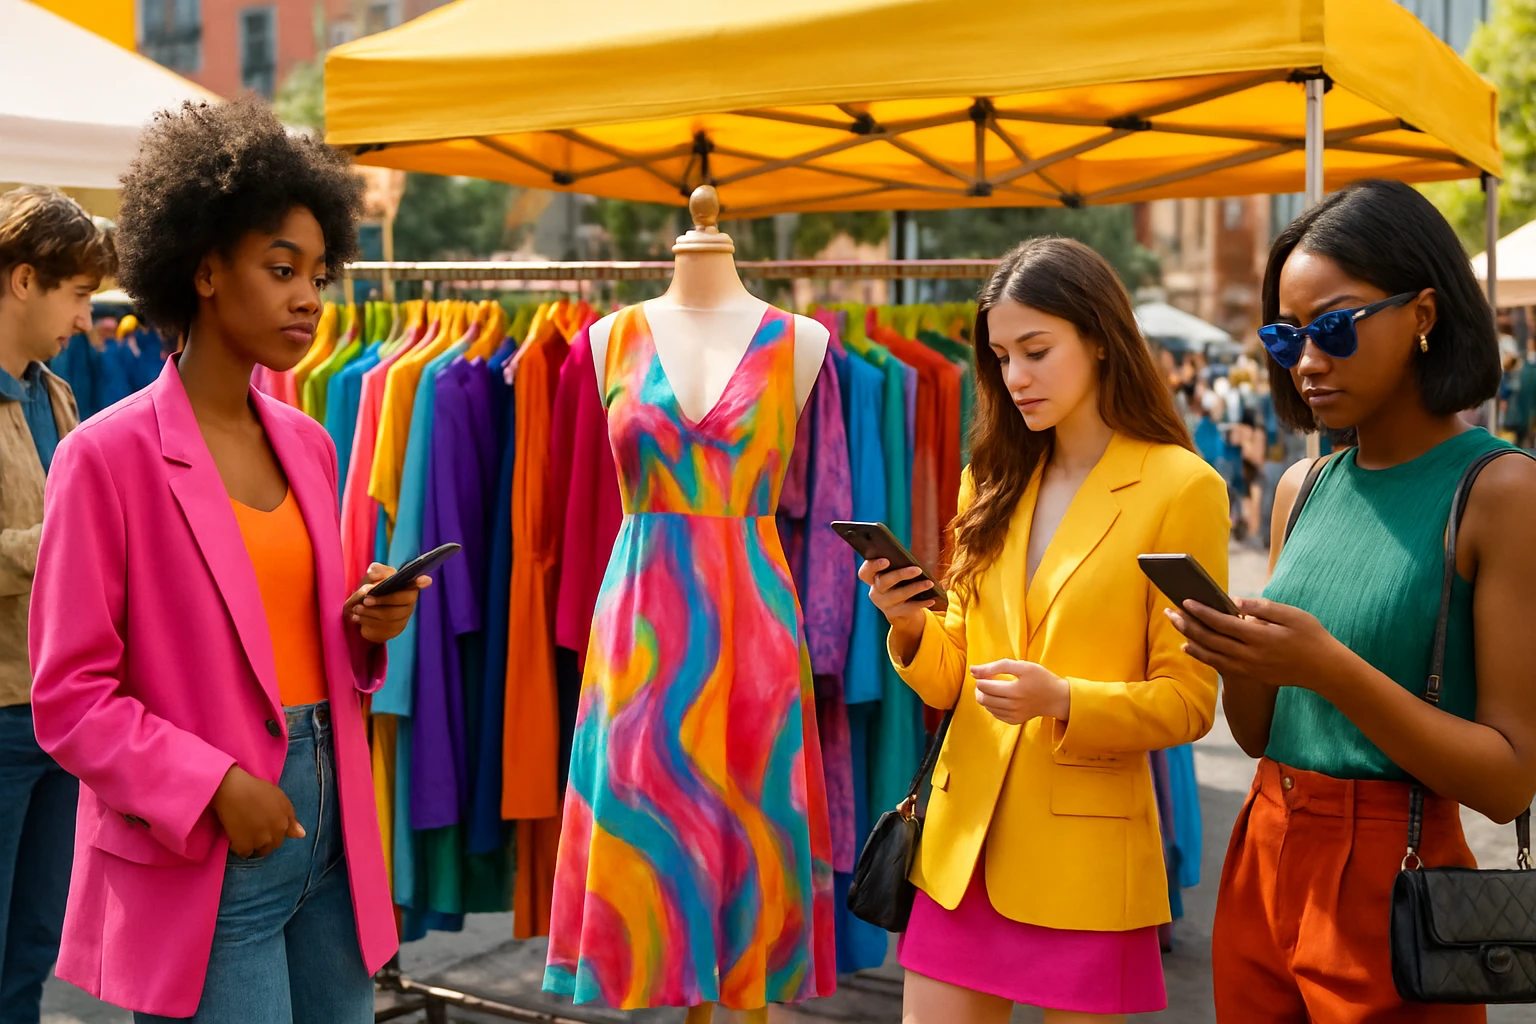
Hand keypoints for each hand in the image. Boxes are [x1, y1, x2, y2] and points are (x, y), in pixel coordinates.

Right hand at [210, 765, 302, 857]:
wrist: (234, 790)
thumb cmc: (257, 789)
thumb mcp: (280, 799)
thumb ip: (291, 818)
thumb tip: (301, 835)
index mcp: (284, 823)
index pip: (282, 836)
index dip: (273, 833)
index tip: (265, 828)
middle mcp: (275, 834)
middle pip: (272, 845)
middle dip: (265, 842)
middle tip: (253, 831)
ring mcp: (260, 841)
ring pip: (259, 851)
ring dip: (253, 846)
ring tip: (244, 834)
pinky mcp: (244, 846)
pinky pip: (244, 853)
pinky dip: (240, 848)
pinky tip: (236, 837)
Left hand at [345, 563, 429, 643]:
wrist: (365, 611)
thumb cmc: (373, 590)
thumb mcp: (373, 578)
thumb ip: (375, 571)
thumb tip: (374, 573)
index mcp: (407, 585)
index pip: (418, 583)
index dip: (421, 582)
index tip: (425, 580)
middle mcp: (410, 602)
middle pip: (401, 601)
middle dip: (382, 600)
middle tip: (365, 600)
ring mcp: (404, 617)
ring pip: (390, 616)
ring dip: (371, 612)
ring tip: (356, 609)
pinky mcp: (395, 630)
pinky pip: (382, 627)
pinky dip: (367, 622)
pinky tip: (357, 617)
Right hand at [857, 558, 935, 634]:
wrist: (898, 607)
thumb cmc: (898, 581)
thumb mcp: (893, 573)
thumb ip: (897, 565)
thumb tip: (911, 562)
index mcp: (871, 577)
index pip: (865, 572)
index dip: (873, 566)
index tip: (886, 560)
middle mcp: (875, 591)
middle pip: (884, 582)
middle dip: (901, 574)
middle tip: (918, 569)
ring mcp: (884, 604)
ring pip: (899, 595)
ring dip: (916, 588)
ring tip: (930, 583)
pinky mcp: (894, 613)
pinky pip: (909, 608)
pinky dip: (921, 603)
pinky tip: (932, 598)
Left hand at [969, 660, 1069, 725]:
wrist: (1057, 698)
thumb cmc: (1040, 678)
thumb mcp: (1022, 666)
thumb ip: (996, 666)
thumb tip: (973, 670)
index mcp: (1014, 690)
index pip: (984, 686)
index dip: (980, 678)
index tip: (986, 673)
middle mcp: (1013, 706)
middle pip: (982, 698)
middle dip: (980, 688)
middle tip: (987, 681)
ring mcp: (1013, 716)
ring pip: (986, 707)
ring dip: (984, 696)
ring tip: (993, 688)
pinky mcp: (1015, 721)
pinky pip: (995, 714)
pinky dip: (992, 705)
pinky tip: (1000, 698)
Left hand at [1166, 596, 1347, 693]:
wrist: (1325, 669)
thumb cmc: (1311, 636)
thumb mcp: (1292, 615)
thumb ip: (1262, 608)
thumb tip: (1234, 602)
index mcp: (1261, 637)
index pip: (1223, 623)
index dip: (1202, 612)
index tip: (1185, 601)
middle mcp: (1251, 655)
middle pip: (1211, 639)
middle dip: (1187, 625)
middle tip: (1169, 613)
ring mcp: (1249, 668)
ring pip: (1211, 655)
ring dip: (1190, 640)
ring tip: (1175, 626)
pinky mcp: (1249, 675)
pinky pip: (1218, 666)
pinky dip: (1201, 656)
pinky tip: (1190, 647)